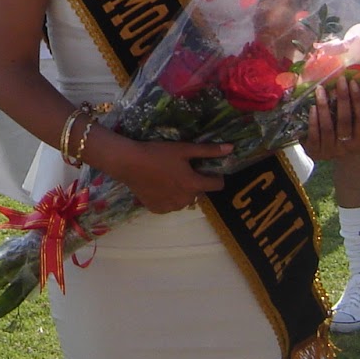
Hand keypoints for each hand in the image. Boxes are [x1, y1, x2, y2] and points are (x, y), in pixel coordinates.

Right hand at [94, 134, 232, 213]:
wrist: (128, 163)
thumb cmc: (157, 153)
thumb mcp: (184, 149)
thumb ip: (208, 151)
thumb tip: (231, 149)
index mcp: (194, 185)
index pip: (217, 185)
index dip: (215, 175)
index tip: (206, 168)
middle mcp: (185, 200)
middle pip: (199, 191)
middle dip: (195, 182)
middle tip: (182, 169)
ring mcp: (171, 207)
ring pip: (184, 199)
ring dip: (182, 190)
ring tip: (168, 176)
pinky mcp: (158, 210)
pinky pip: (170, 204)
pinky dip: (168, 197)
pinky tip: (158, 185)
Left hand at [302, 76, 359, 160]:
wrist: (323, 153)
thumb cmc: (343, 135)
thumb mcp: (357, 130)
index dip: (357, 100)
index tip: (352, 82)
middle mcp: (346, 148)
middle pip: (344, 120)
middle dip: (342, 98)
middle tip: (339, 80)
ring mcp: (328, 151)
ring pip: (327, 127)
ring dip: (324, 106)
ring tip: (320, 89)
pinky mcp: (313, 151)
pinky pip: (313, 134)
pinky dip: (313, 120)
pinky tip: (312, 107)